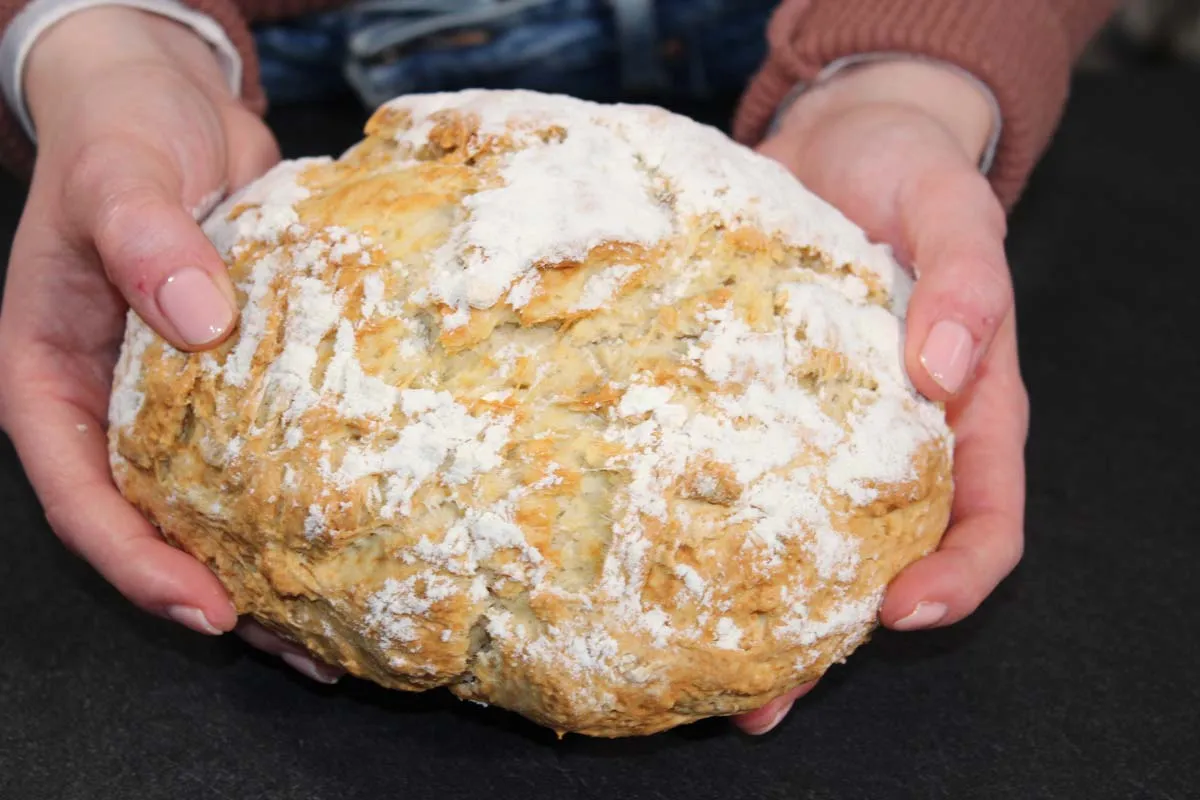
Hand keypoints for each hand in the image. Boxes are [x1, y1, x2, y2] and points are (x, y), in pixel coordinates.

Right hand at [0, 8, 339, 682]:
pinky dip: (303, 495)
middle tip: (299, 645)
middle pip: (153, 524)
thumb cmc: (119, 134)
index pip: (81, 495)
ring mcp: (177, 397)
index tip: (206, 606)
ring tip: (338, 628)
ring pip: (213, 504)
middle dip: (216, 590)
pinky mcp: (239, 377)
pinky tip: (362, 533)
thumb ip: (142, 238)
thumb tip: (195, 320)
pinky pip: (267, 450)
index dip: (136, 563)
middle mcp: (113, 404)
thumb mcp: (116, 176)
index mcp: (52, 379)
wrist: (167, 102)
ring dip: (269, 565)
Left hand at [733, 61, 1029, 734]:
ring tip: (698, 665)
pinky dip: (702, 511)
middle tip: (771, 689)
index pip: (986, 521)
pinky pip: (734, 464)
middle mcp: (893, 438)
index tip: (900, 611)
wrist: (841, 136)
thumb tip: (945, 366)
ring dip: (756, 602)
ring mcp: (819, 424)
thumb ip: (967, 280)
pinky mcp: (754, 396)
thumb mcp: (957, 210)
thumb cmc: (915, 172)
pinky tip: (648, 546)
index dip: (956, 579)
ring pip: (798, 531)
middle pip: (881, 557)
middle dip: (832, 629)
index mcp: (967, 413)